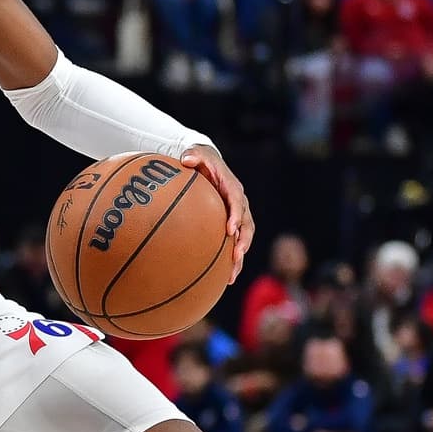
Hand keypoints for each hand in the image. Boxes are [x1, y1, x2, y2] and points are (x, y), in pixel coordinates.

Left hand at [178, 143, 252, 278]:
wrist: (205, 163)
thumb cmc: (199, 158)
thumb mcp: (196, 152)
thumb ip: (193, 154)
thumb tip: (185, 159)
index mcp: (232, 188)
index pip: (237, 202)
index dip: (236, 216)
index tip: (230, 229)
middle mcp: (239, 204)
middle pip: (247, 225)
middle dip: (243, 241)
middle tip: (236, 256)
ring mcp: (236, 215)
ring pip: (243, 239)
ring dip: (239, 257)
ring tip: (231, 276)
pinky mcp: (230, 224)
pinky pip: (233, 244)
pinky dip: (230, 260)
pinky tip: (222, 278)